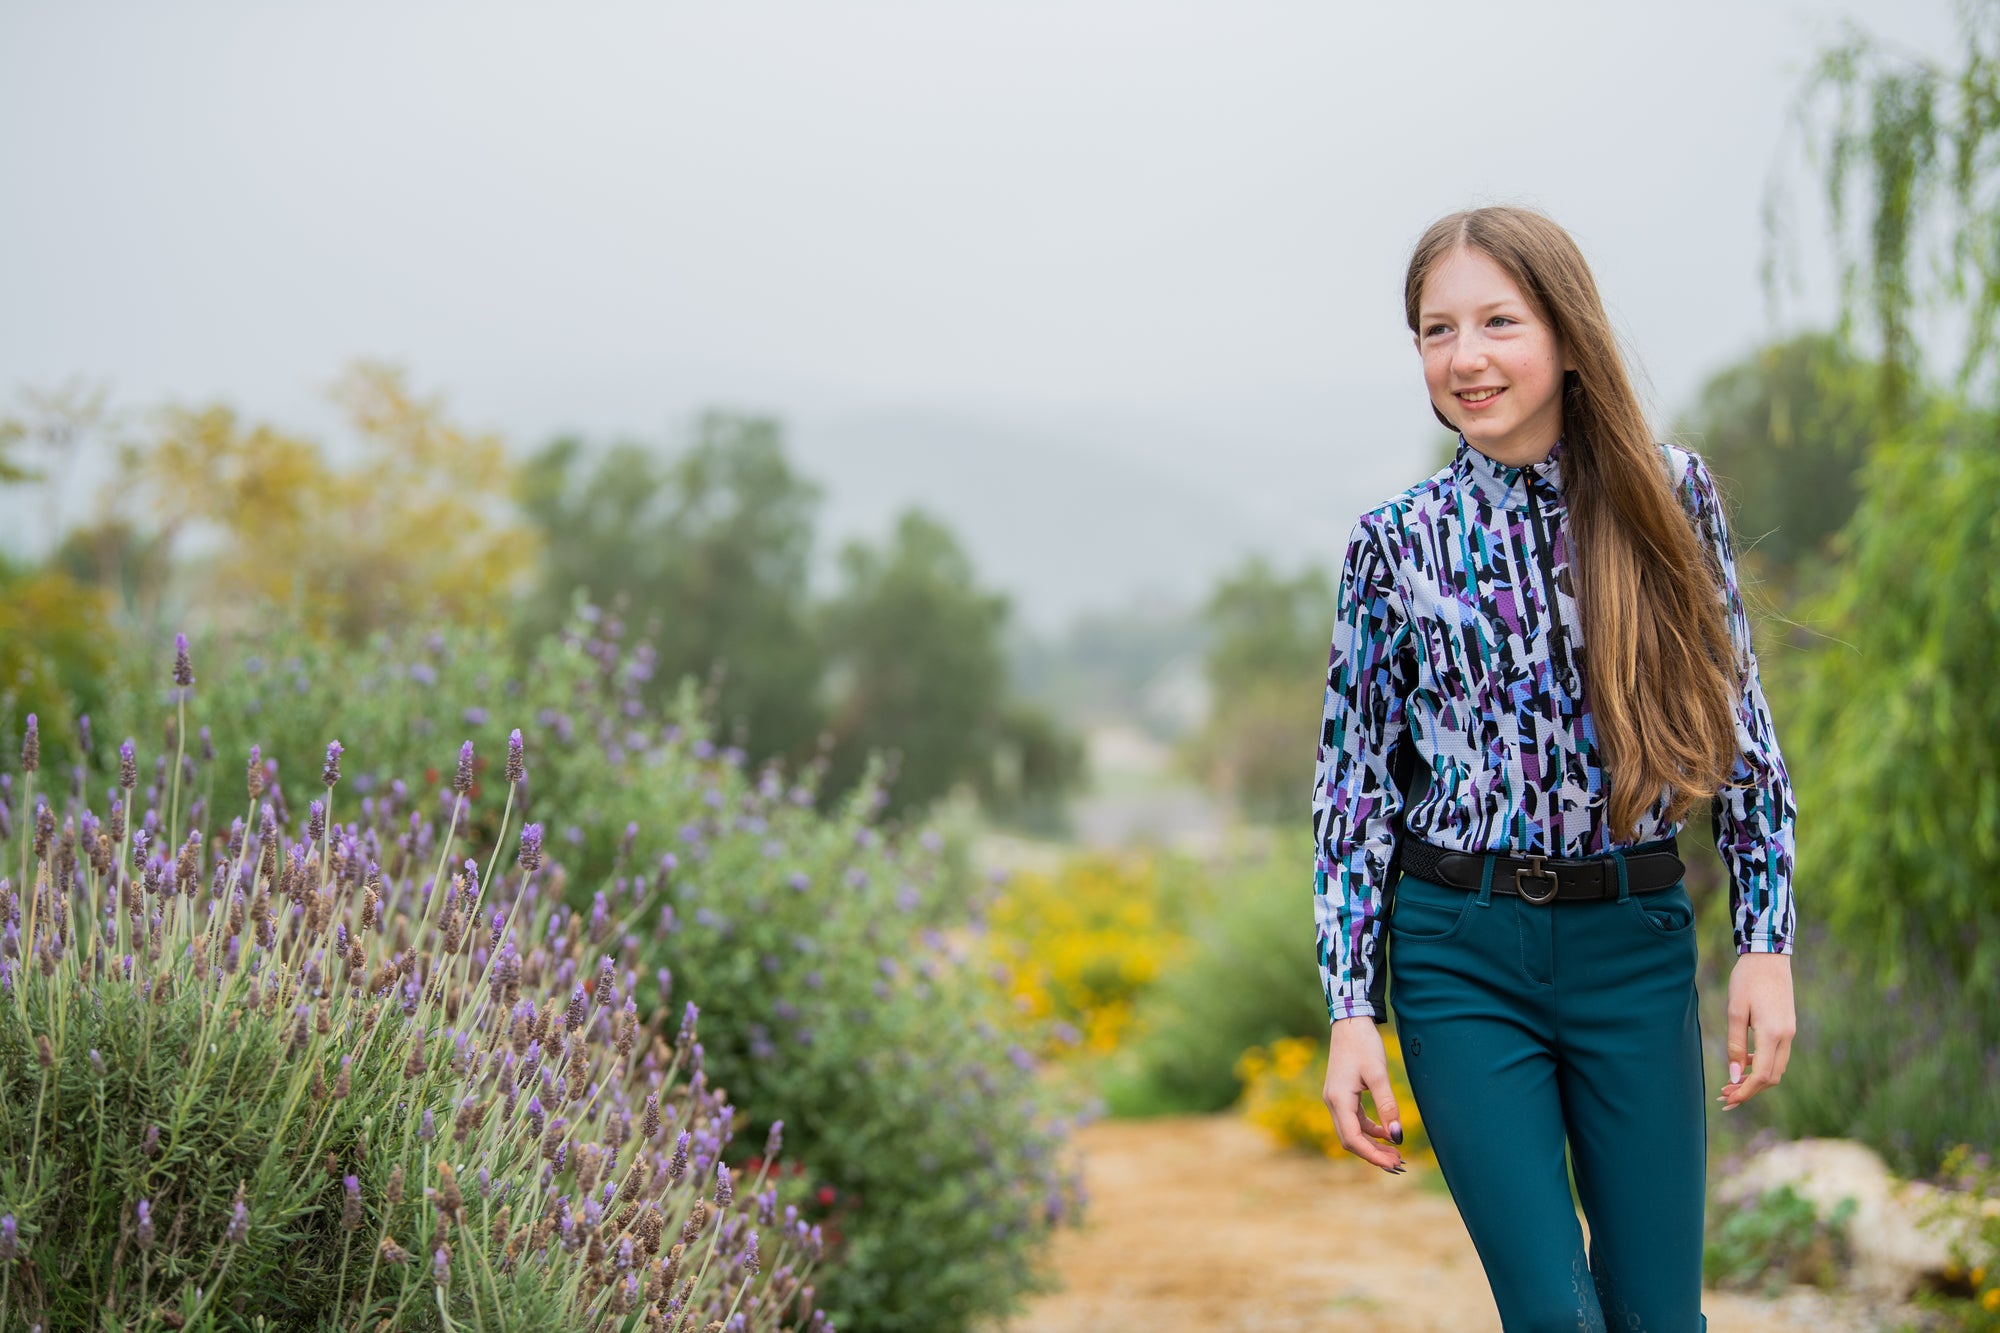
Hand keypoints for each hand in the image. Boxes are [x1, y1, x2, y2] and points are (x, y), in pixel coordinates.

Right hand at [1323, 1017, 1406, 1171]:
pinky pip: (1354, 1120)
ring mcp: (1335, 1099)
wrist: (1350, 1022)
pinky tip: (1386, 1133)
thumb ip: (1388, 1106)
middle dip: (1373, 1154)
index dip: (1373, 1155)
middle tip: (1399, 1163)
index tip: (1394, 1164)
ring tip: (1395, 1152)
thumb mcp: (1378, 1075)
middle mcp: (1332, 1103)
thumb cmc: (1363, 1044)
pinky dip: (1369, 1130)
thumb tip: (1397, 1136)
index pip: (1353, 1139)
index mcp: (1338, 1100)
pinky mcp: (1341, 1094)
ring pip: (1351, 1132)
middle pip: (1350, 1140)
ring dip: (1372, 1144)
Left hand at [1718, 951, 1794, 1109]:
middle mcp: (1786, 1037)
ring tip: (1731, 1083)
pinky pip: (1777, 1055)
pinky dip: (1762, 1065)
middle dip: (1749, 1090)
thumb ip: (1736, 1045)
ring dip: (1755, 1079)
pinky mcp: (1788, 1027)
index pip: (1763, 1076)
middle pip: (1772, 1077)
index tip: (1728, 1100)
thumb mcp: (1735, 1011)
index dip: (1746, 1092)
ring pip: (1776, 1068)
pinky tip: (1744, 1062)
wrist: (1769, 957)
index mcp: (1773, 1034)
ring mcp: (1790, 1033)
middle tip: (1725, 1095)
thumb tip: (1735, 1076)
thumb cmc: (1747, 980)